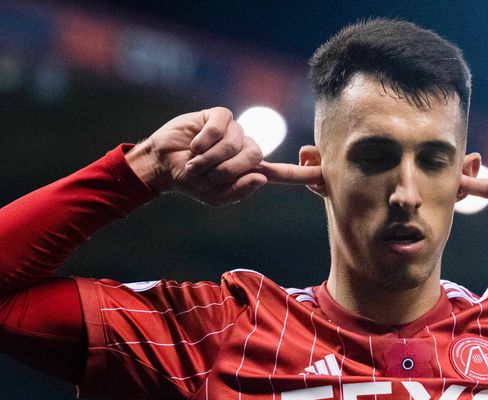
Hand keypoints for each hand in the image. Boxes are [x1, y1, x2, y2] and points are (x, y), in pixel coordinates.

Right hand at [126, 107, 321, 206]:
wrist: (163, 164)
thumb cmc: (190, 181)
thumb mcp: (215, 196)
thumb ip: (238, 191)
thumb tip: (261, 177)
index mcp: (250, 169)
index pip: (282, 172)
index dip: (302, 173)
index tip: (324, 174)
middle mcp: (247, 148)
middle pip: (255, 157)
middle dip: (227, 170)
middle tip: (206, 174)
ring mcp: (235, 130)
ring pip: (235, 144)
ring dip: (211, 158)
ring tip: (196, 160)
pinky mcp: (220, 115)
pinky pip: (221, 128)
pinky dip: (204, 141)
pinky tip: (194, 144)